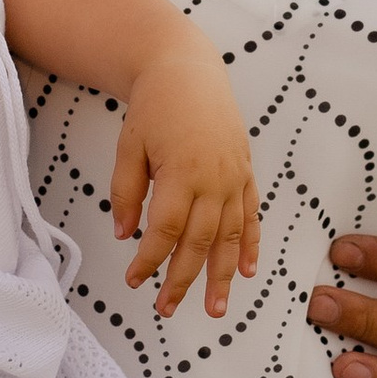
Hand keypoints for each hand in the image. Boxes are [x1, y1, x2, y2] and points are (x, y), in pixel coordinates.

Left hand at [111, 37, 261, 317]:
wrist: (188, 68)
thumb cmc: (155, 106)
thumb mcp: (129, 146)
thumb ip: (126, 192)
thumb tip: (125, 233)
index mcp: (182, 172)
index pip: (166, 230)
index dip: (150, 260)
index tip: (134, 281)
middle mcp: (214, 179)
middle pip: (200, 241)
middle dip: (183, 279)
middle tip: (166, 308)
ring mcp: (234, 177)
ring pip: (230, 236)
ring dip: (222, 275)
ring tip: (215, 309)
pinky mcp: (245, 172)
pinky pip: (251, 215)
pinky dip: (251, 244)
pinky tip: (247, 270)